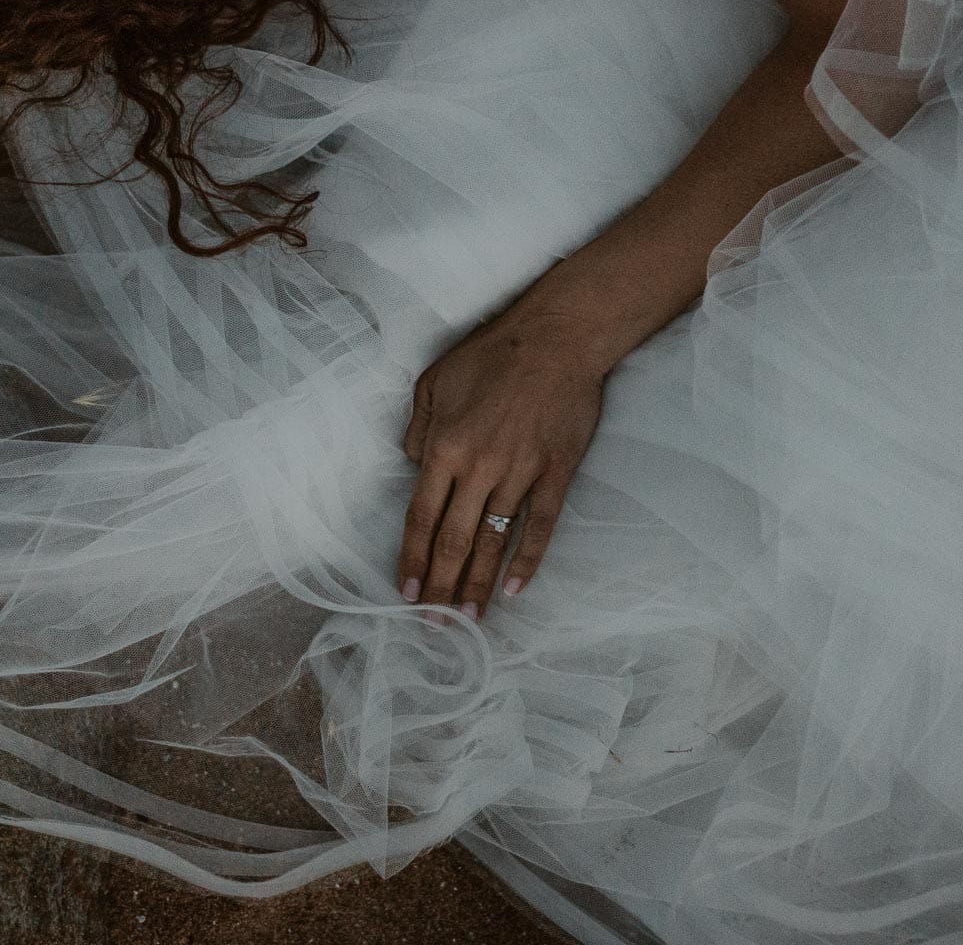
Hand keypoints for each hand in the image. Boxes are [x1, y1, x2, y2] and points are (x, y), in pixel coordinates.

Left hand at [397, 306, 609, 620]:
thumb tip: (413, 465)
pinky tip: (516, 589)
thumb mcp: (434, 381)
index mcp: (446, 447)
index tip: (404, 592)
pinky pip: (540, 526)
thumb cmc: (492, 354)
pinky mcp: (556, 474)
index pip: (421, 517)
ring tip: (467, 617)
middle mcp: (481, 468)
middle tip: (432, 624)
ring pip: (495, 541)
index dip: (411, 558)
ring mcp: (521, 474)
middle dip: (439, 585)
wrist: (558, 337)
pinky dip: (528, 561)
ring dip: (478, 584)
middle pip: (455, 540)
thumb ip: (418, 428)